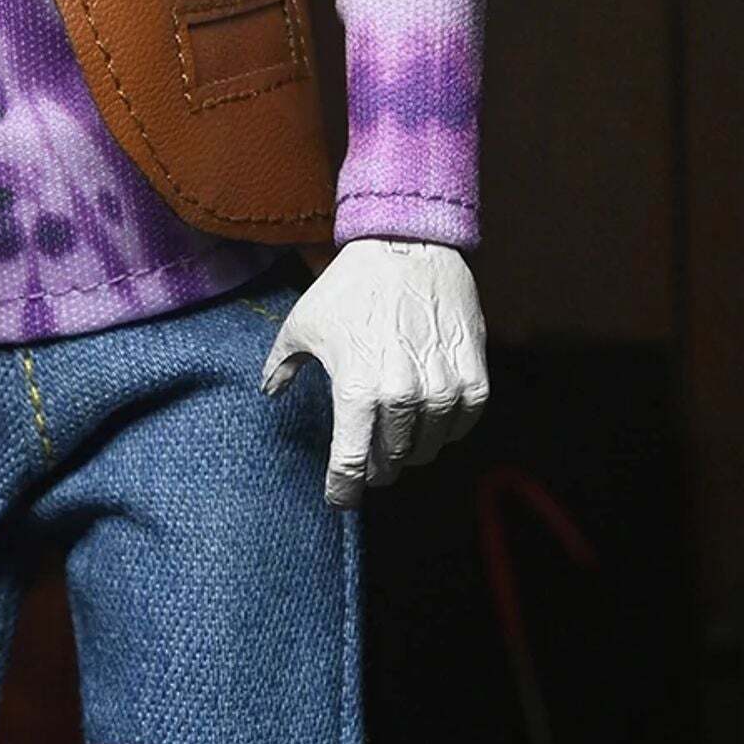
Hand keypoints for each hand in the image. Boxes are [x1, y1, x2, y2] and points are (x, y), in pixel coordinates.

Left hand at [262, 239, 487, 508]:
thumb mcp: (303, 323)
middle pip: (391, 462)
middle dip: (375, 465)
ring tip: (397, 436)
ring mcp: (442, 389)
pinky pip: (462, 424)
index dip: (343, 489)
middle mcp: (401, 398)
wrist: (407, 245)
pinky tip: (431, 418)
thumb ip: (282, 365)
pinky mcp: (473, 376)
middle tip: (368, 457)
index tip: (339, 497)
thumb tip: (269, 392)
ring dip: (410, 448)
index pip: (352, 466)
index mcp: (356, 392)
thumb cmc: (350, 286)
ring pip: (427, 448)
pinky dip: (447, 429)